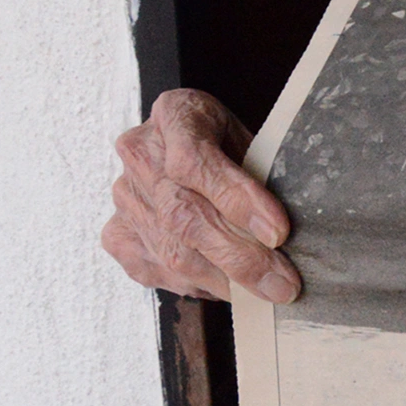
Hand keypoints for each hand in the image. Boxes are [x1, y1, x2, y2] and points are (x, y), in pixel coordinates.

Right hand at [100, 88, 299, 303]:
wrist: (188, 147)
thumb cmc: (229, 144)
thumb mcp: (252, 139)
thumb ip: (263, 174)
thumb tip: (288, 235)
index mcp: (175, 113)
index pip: (194, 160)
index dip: (237, 199)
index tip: (278, 232)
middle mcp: (139, 152)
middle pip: (184, 215)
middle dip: (240, 256)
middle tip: (283, 284)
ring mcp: (124, 195)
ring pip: (172, 252)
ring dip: (224, 280)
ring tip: (265, 291)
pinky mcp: (118, 234)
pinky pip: (158, 271)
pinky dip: (199, 285)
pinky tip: (227, 285)